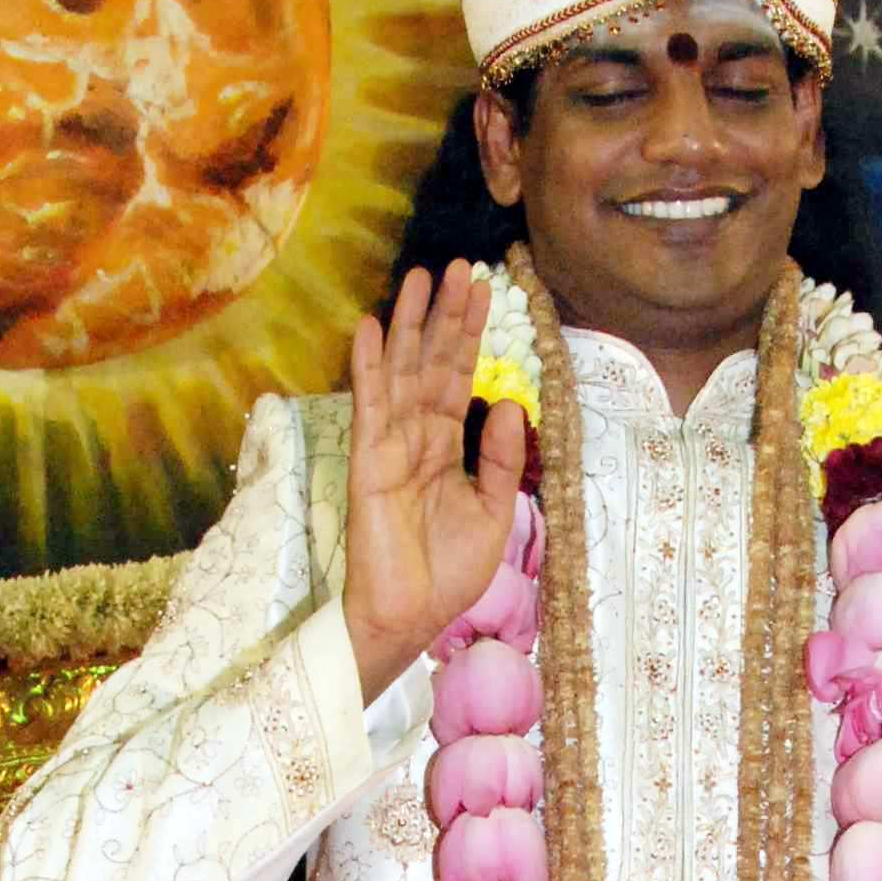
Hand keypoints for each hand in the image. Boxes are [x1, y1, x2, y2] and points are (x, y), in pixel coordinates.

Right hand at [342, 262, 529, 700]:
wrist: (412, 616)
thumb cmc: (449, 575)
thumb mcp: (494, 512)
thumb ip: (503, 459)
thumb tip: (513, 403)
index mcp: (446, 448)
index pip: (459, 379)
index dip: (470, 335)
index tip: (483, 290)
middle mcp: (417, 438)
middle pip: (432, 363)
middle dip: (445, 315)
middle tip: (459, 264)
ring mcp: (390, 446)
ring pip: (402, 372)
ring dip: (409, 324)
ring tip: (419, 275)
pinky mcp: (368, 461)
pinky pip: (369, 406)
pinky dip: (368, 367)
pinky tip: (370, 327)